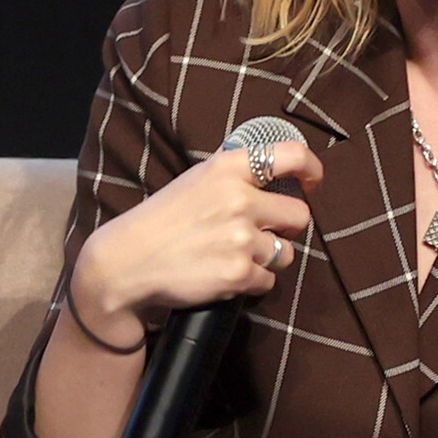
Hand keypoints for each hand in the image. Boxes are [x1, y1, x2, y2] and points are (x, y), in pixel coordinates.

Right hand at [70, 139, 323, 339]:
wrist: (126, 262)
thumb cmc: (161, 220)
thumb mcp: (195, 180)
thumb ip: (234, 174)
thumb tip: (277, 171)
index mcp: (228, 168)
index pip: (292, 157)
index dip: (311, 170)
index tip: (312, 181)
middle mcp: (240, 199)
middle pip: (300, 215)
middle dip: (285, 227)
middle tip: (260, 232)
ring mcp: (242, 238)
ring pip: (286, 253)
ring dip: (267, 258)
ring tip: (233, 255)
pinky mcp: (239, 274)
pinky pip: (268, 280)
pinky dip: (251, 281)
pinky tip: (224, 274)